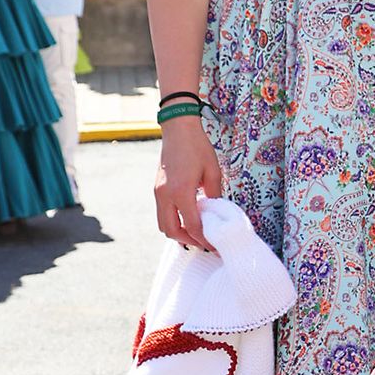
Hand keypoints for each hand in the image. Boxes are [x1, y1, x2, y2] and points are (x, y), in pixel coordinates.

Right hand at [153, 116, 222, 249]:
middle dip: (188, 241)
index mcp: (181, 192)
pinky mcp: (156, 189)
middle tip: (204, 243)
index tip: (214, 246)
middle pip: (172, 231)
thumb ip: (215, 196)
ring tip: (195, 233)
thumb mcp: (213, 172)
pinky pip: (162, 214)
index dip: (204, 240)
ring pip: (163, 225)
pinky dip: (173, 222)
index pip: (192, 226)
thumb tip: (217, 214)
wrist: (178, 129)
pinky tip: (187, 219)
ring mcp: (158, 193)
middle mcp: (165, 195)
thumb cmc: (197, 147)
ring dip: (178, 233)